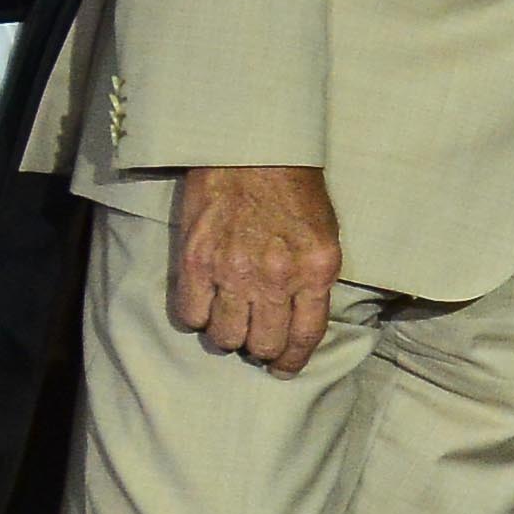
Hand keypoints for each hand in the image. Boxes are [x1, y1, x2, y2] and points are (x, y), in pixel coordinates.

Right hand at [169, 161, 342, 368]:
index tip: (283, 368)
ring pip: (225, 336)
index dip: (291, 360)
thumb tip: (300, 313)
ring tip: (226, 319)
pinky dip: (195, 317)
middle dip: (259, 348)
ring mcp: (233, 272)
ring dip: (226, 335)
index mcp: (314, 271)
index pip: (305, 336)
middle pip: (262, 344)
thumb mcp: (323, 233)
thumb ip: (313, 276)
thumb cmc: (293, 186)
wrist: (252, 145)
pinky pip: (190, 315)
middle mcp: (275, 278)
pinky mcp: (197, 261)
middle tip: (253, 338)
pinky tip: (201, 305)